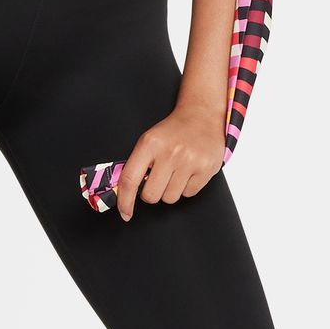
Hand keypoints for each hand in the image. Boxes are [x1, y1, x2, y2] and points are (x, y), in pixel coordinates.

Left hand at [113, 102, 226, 220]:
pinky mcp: (206, 169)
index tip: (125, 213)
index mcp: (150, 144)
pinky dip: (186, 187)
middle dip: (152, 193)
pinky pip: (188, 194)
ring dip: (170, 190)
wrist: (201, 116)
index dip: (125, 201)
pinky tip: (188, 171)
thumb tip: (123, 193)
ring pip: (170, 198)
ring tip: (175, 172)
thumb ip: (136, 165)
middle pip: (151, 196)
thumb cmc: (172, 131)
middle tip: (158, 179)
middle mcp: (170, 153)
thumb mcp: (148, 140)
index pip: (130, 180)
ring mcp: (189, 161)